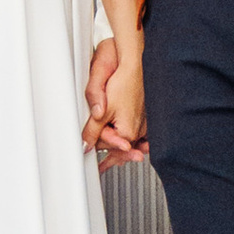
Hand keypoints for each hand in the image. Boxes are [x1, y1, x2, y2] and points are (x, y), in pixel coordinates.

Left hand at [84, 39, 146, 163]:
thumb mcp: (102, 110)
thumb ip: (92, 130)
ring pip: (131, 141)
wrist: (136, 65)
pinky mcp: (148, 115)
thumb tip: (85, 144)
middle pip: (121, 148)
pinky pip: (140, 134)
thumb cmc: (124, 82)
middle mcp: (140, 131)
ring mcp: (146, 124)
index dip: (97, 149)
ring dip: (123, 150)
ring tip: (114, 161)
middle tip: (102, 168)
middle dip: (113, 157)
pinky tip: (132, 144)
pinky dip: (135, 140)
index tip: (91, 158)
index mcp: (128, 132)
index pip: (108, 147)